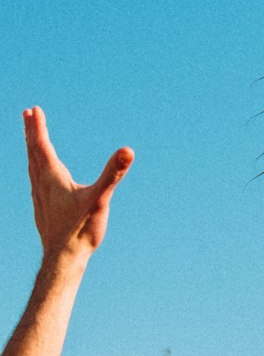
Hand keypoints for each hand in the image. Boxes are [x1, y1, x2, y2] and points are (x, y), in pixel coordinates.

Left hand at [24, 107, 132, 265]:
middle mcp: (42, 185)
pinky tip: (39, 173)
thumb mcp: (100, 199)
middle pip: (33, 153)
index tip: (33, 110)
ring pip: (32, 167)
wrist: (63, 262)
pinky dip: (34, 166)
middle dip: (32, 132)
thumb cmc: (81, 230)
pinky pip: (35, 180)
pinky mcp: (43, 209)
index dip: (38, 127)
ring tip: (31, 138)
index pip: (42, 146)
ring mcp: (40, 198)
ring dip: (32, 148)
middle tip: (27, 113)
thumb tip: (127, 151)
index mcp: (52, 178)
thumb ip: (112, 174)